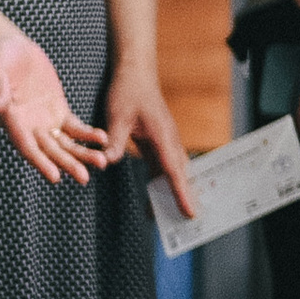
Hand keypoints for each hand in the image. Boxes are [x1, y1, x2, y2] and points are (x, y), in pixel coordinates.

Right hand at [0, 30, 109, 186]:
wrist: (11, 49)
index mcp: (12, 121)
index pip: (27, 147)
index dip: (40, 163)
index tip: (55, 177)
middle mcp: (29, 127)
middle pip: (50, 151)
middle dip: (67, 164)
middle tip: (84, 178)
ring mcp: (45, 121)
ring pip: (66, 144)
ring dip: (83, 154)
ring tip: (102, 162)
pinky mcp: (58, 110)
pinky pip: (75, 128)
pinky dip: (88, 135)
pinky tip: (103, 139)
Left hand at [100, 69, 195, 217]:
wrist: (135, 73)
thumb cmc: (128, 91)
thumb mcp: (117, 116)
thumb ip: (115, 140)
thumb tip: (108, 162)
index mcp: (163, 136)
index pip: (175, 171)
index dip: (183, 193)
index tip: (191, 213)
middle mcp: (169, 141)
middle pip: (180, 176)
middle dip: (183, 199)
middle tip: (182, 225)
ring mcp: (166, 141)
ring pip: (173, 173)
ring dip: (172, 192)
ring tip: (165, 217)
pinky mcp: (158, 141)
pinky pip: (163, 166)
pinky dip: (162, 182)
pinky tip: (154, 195)